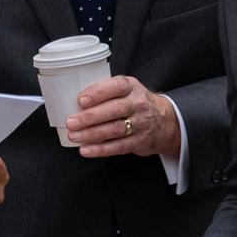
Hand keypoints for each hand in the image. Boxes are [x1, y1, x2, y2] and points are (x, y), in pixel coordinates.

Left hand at [66, 76, 180, 157]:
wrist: (165, 121)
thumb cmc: (135, 103)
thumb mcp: (125, 90)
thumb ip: (104, 91)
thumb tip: (73, 99)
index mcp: (131, 87)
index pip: (116, 86)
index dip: (98, 93)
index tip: (81, 100)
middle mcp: (138, 104)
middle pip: (114, 110)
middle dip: (90, 117)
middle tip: (71, 122)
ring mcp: (141, 123)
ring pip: (115, 129)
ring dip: (92, 134)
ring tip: (75, 136)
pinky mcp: (140, 141)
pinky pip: (118, 146)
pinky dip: (100, 149)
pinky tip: (86, 150)